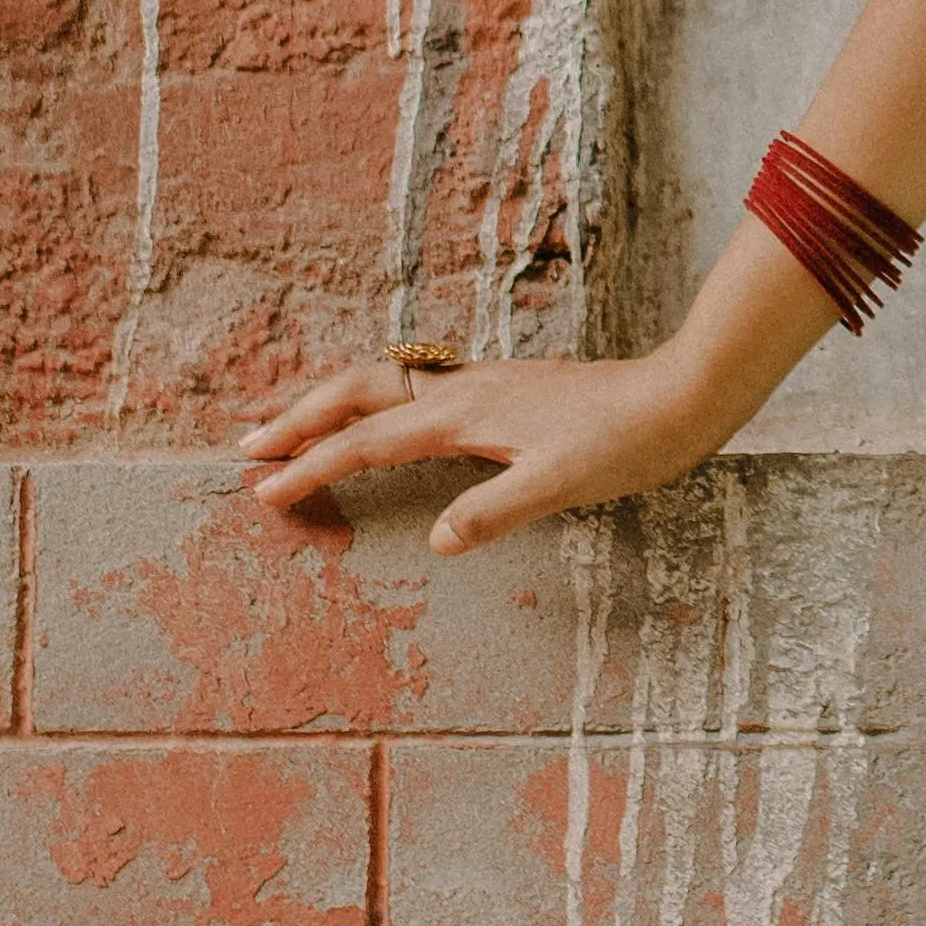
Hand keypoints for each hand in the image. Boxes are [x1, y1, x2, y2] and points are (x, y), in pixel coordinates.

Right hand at [237, 349, 705, 553]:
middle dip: (298, 418)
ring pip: (382, 383)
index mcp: (464, 414)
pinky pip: (412, 386)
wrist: (679, 396)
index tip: (264, 490)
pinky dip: (372, 397)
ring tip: (288, 421)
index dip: (312, 466)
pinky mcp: (499, 388)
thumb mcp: (563, 484)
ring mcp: (479, 383)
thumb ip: (498, 510)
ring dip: (329, 402)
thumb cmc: (626, 442)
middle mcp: (462, 389)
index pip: (368, 441)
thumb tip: (441, 542)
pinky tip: (377, 412)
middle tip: (246, 447)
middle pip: (357, 394)